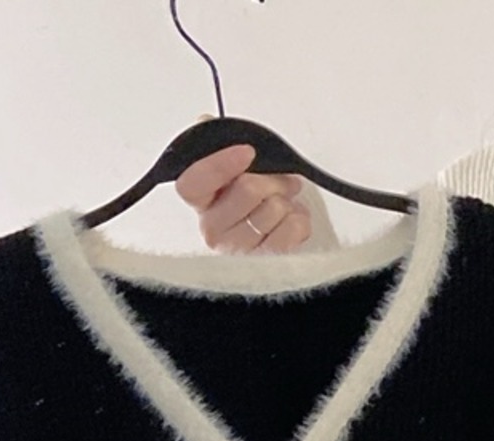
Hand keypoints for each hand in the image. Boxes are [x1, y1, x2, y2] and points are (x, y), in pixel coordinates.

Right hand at [175, 122, 312, 252]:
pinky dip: (301, 216)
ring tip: (284, 202)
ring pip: (274, 208)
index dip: (219, 165)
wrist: (277, 230)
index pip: (193, 183)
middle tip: (281, 179)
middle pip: (247, 190)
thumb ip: (217, 143)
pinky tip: (291, 218)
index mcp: (199, 201)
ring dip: (287, 198)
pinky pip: (295, 228)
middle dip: (272, 177)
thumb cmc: (252, 198)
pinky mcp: (268, 263)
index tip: (247, 152)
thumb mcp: (232, 165)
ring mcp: (240, 250)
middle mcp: (213, 229)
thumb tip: (206, 123)